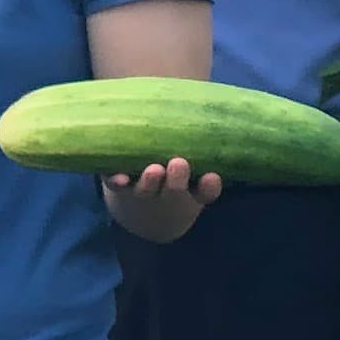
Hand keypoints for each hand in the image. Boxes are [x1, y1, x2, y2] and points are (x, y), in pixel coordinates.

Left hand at [104, 156, 223, 244]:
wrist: (143, 217)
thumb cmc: (176, 186)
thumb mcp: (196, 179)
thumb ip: (204, 161)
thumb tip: (222, 122)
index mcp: (192, 195)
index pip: (205, 192)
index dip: (209, 187)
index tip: (212, 176)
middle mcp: (167, 197)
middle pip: (175, 192)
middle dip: (177, 180)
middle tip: (179, 163)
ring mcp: (142, 193)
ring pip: (146, 190)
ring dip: (150, 182)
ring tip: (154, 171)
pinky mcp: (119, 186)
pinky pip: (117, 186)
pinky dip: (117, 182)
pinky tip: (119, 178)